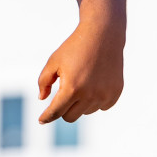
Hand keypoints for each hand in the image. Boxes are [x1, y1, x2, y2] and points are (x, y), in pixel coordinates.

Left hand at [38, 0, 124, 122]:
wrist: (103, 35)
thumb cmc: (75, 47)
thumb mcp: (54, 61)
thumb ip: (44, 81)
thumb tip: (43, 99)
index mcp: (72, 88)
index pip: (56, 112)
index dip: (46, 117)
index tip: (41, 120)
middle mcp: (89, 96)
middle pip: (70, 117)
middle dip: (63, 109)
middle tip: (63, 93)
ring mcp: (104, 96)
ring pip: (85, 112)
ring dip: (80, 103)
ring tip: (82, 81)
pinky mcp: (115, 94)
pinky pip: (101, 106)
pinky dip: (95, 100)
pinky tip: (94, 83)